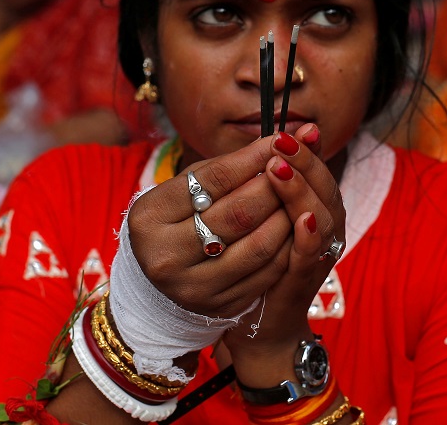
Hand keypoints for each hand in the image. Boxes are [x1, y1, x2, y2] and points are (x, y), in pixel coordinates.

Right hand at [127, 136, 293, 318]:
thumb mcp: (188, 186)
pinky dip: (288, 246)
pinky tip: (294, 228)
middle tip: (294, 169)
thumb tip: (281, 140)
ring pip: (259, 246)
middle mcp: (166, 256)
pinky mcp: (220, 306)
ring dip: (287, 216)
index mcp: (150, 216)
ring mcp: (193, 287)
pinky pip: (267, 273)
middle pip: (239, 213)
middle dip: (275, 186)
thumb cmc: (181, 217)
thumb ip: (229, 165)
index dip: (253, 158)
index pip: (214, 179)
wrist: (161, 277)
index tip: (279, 141)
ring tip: (296, 197)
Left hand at [223, 124, 344, 385]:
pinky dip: (311, 236)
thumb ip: (268, 186)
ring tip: (281, 169)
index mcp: (318, 210)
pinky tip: (302, 218)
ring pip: (323, 216)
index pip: (320, 173)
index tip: (296, 129)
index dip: (310, 151)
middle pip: (325, 188)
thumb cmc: (258, 263)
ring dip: (302, 192)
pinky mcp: (304, 281)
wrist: (259, 323)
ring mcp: (318, 255)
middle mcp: (326, 230)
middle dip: (305, 163)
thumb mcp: (263, 216)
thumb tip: (264, 143)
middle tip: (283, 142)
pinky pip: (312, 255)